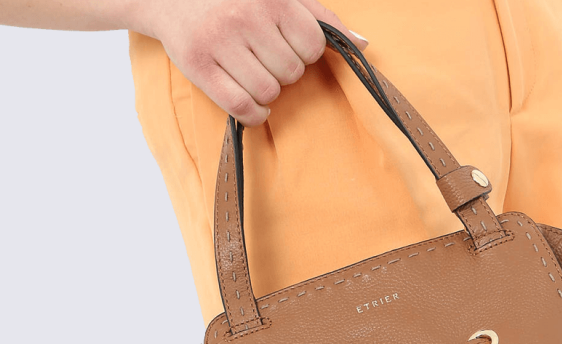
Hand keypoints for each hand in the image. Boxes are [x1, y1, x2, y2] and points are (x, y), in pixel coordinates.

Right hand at [130, 0, 367, 125]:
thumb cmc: (233, 0)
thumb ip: (320, 19)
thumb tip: (362, 45)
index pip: (313, 46)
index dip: (303, 53)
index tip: (284, 46)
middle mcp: (246, 17)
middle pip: (291, 73)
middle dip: (282, 72)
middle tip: (262, 60)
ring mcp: (221, 42)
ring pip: (269, 92)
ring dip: (266, 93)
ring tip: (251, 75)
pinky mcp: (199, 66)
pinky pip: (243, 107)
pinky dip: (252, 114)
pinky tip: (250, 104)